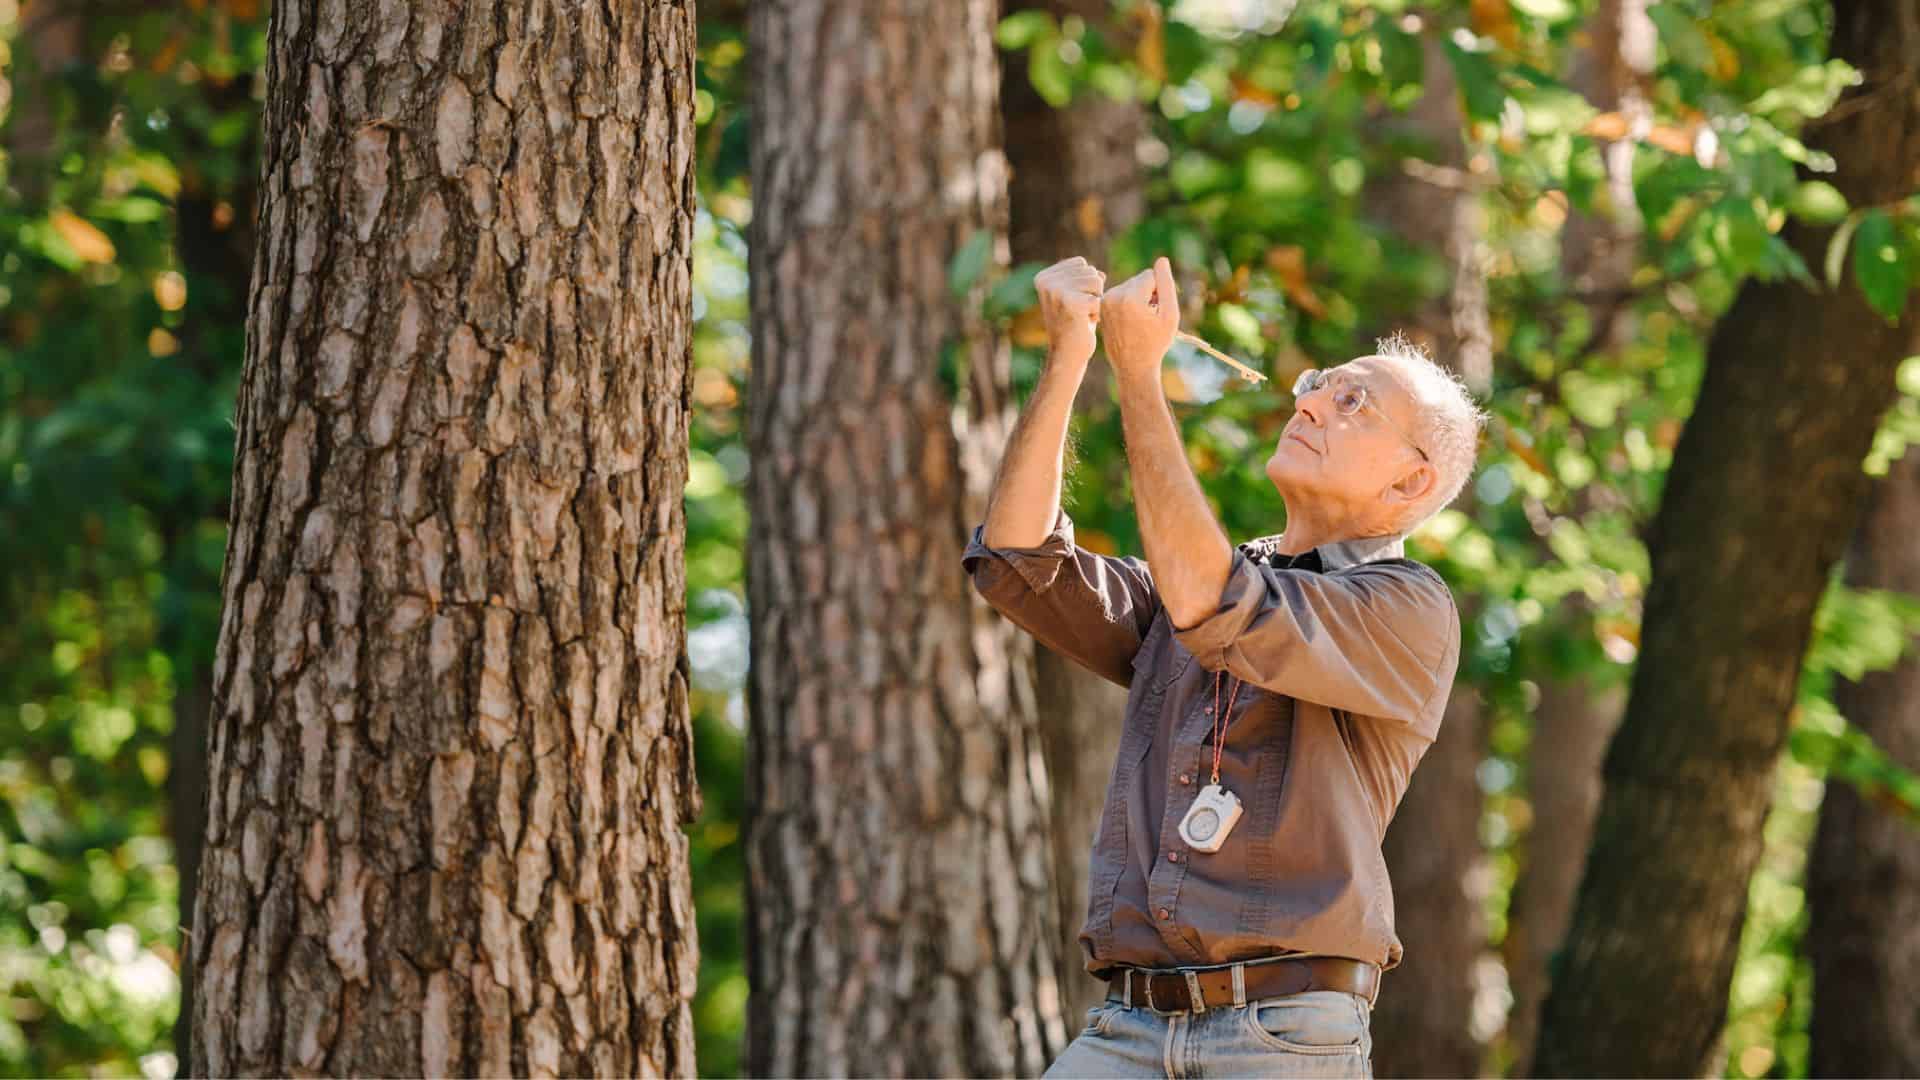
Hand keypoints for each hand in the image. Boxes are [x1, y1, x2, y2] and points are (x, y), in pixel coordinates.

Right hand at [1034, 256, 1105, 366]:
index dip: (1085, 284)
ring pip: (1097, 281)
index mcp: (1043, 277)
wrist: (1067, 355)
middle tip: (1078, 312)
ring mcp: (1058, 291)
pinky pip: (1100, 298)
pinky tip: (1084, 324)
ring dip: (1096, 301)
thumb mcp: (1076, 295)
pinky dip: (1098, 313)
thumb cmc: (1075, 325)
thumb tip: (1100, 274)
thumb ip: (1084, 278)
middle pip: (1090, 271)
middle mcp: (1047, 282)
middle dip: (1092, 292)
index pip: (1081, 263)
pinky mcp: (1072, 303)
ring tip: (1082, 316)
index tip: (1073, 303)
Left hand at [1099, 256, 1178, 380]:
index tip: (1157, 312)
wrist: (1133, 367)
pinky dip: (1129, 302)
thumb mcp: (1170, 315)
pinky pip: (1121, 293)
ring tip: (1140, 321)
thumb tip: (1161, 260)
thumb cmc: (1156, 343)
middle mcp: (1113, 296)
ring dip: (1139, 298)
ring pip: (1131, 285)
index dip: (1160, 292)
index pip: (1152, 275)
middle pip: (1139, 278)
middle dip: (1148, 293)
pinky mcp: (1102, 306)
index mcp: (1130, 297)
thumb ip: (1167, 285)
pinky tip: (1130, 321)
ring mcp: (1105, 301)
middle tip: (1149, 319)